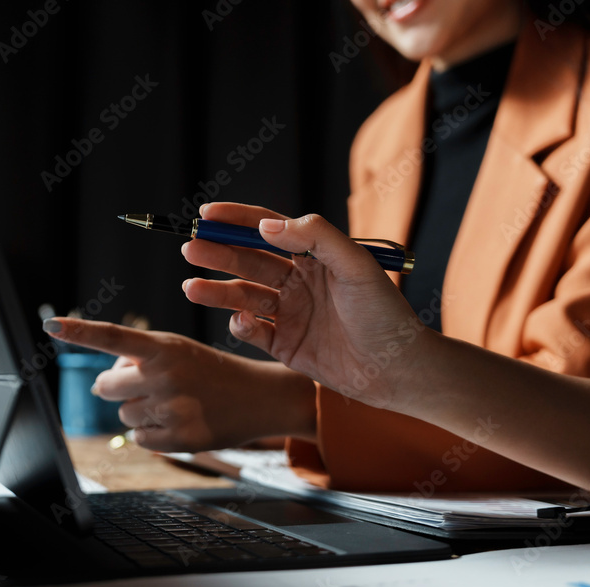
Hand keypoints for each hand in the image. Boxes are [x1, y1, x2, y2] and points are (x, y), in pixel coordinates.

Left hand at [42, 318, 316, 451]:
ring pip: (123, 414)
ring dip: (139, 410)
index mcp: (164, 347)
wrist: (258, 396)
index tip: (51, 326)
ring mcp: (171, 409)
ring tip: (174, 401)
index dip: (79, 332)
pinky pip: (139, 438)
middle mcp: (165, 376)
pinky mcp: (178, 439)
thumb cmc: (209, 370)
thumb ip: (137, 359)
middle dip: (116, 386)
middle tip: (146, 383)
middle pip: (105, 386)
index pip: (112, 337)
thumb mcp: (178, 350)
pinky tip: (178, 421)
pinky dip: (152, 433)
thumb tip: (99, 384)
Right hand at [182, 206, 429, 410]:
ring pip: (243, 296)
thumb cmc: (385, 314)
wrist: (398, 371)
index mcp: (315, 258)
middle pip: (248, 261)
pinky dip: (241, 326)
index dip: (238, 220)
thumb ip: (316, 237)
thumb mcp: (357, 266)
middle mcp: (298, 283)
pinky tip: (241, 321)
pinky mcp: (285, 346)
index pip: (269, 230)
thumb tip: (268, 225)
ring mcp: (290, 315)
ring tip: (191, 287)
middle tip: (191, 247)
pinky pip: (253, 333)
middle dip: (218, 253)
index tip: (208, 213)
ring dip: (217, 290)